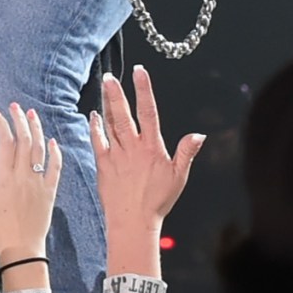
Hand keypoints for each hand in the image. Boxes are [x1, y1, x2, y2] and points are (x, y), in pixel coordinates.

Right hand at [0, 104, 59, 263]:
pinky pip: (55, 167)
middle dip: (19, 120)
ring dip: (36, 130)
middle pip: (24, 140)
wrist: (21, 247)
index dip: (2, 125)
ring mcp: (38, 182)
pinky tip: (52, 141)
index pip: (5, 142)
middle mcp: (22, 176)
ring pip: (39, 149)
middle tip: (15, 107)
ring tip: (32, 115)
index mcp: (3, 177)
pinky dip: (55, 152)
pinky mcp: (49, 191)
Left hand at [92, 68, 203, 271]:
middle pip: (123, 114)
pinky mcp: (103, 164)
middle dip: (117, 93)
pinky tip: (93, 115)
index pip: (149, 111)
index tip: (140, 72)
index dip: (144, 90)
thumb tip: (199, 134)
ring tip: (104, 87)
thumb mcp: (178, 176)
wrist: (134, 220)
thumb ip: (186, 153)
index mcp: (152, 147)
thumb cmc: (158, 200)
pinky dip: (95, 127)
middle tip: (110, 76)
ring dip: (106, 104)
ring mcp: (116, 155)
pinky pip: (97, 140)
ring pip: (109, 124)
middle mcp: (133, 147)